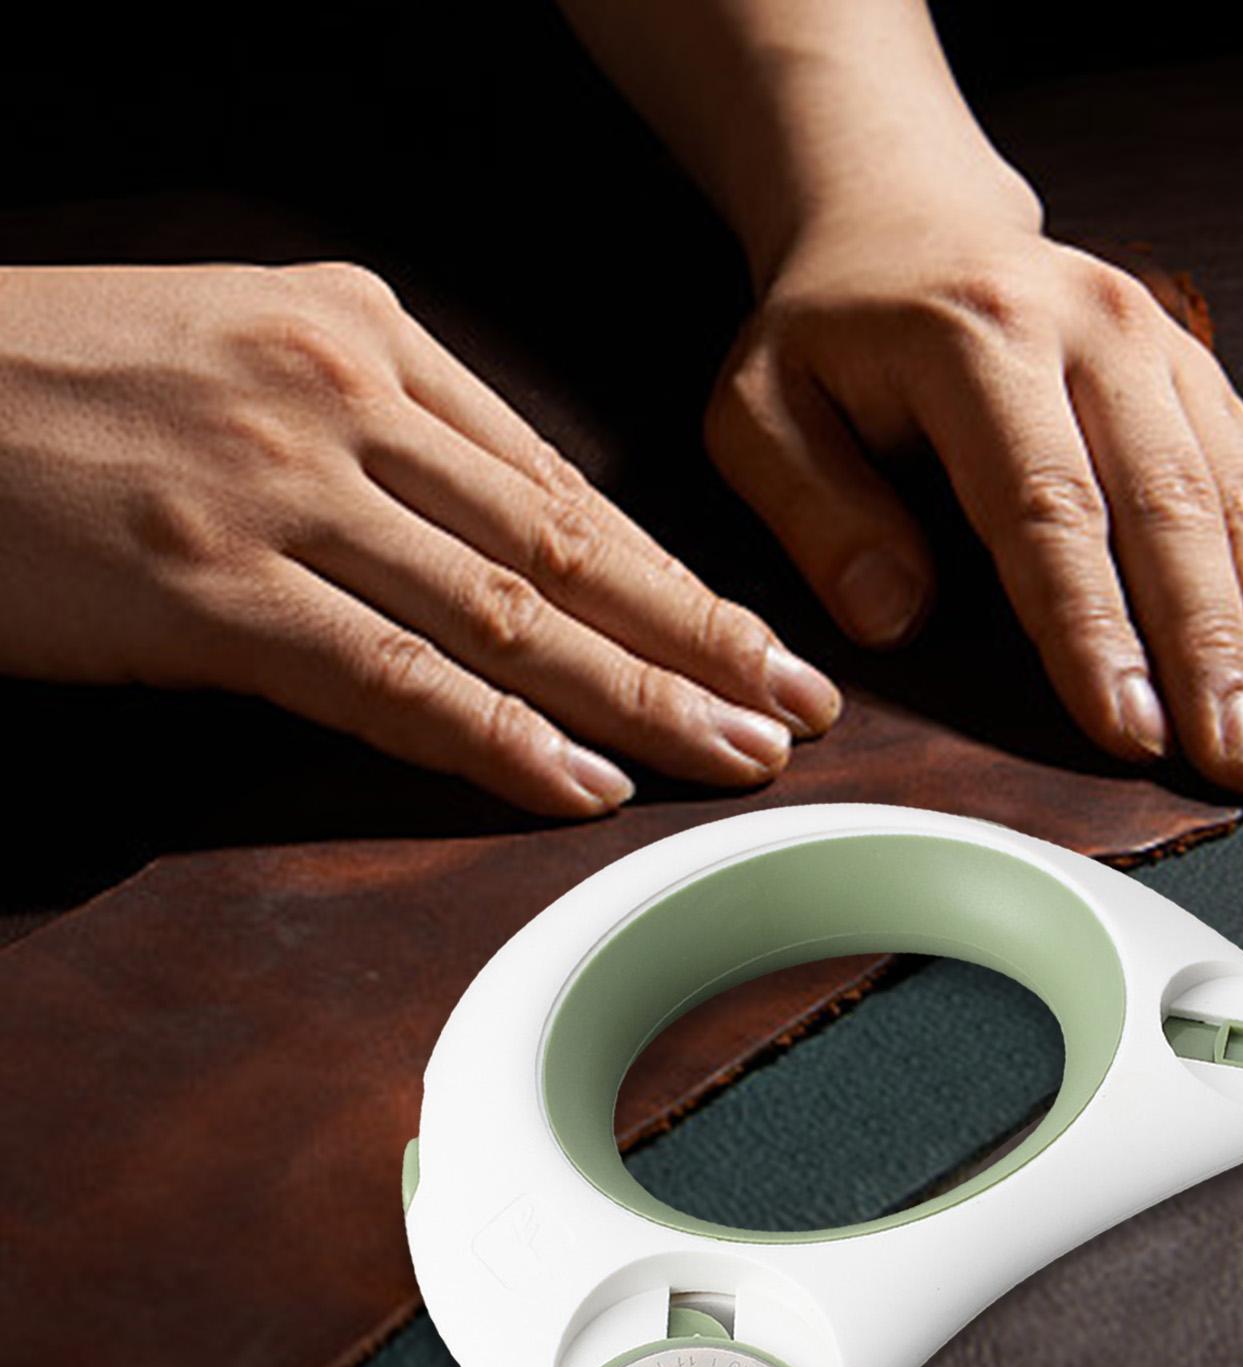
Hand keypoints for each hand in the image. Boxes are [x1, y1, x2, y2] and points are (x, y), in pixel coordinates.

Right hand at [0, 262, 840, 815]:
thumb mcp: (247, 355)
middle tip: (800, 705)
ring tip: (737, 752)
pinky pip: (389, 678)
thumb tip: (508, 533)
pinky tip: (582, 783)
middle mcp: (345, 402)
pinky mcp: (209, 588)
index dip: (674, 577)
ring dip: (637, 698)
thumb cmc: (63, 380)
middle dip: (699, 641)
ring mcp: (281, 493)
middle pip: (567, 549)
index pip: (563, 486)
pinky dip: (497, 739)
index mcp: (368, 338)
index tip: (755, 637)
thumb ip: (382, 434)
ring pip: (507, 615)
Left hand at [703, 208, 1242, 793]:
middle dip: (1217, 651)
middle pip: (1173, 509)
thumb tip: (895, 618)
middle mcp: (1095, 332)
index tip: (1130, 731)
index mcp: (980, 341)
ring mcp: (1163, 349)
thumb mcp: (761, 411)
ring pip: (1242, 500)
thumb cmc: (827, 337)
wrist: (904, 222)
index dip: (1093, 628)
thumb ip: (815, 511)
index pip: (1047, 506)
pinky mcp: (1199, 377)